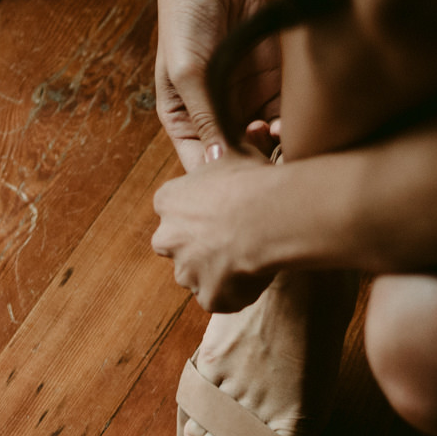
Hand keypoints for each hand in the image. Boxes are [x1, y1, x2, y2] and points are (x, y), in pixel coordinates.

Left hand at [151, 147, 279, 311]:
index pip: (173, 210)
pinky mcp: (209, 297)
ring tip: (250, 257)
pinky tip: (256, 276)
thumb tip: (236, 136)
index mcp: (168, 201)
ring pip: (197, 276)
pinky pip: (220, 299)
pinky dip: (235, 293)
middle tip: (231, 238)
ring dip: (216, 271)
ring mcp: (186, 272)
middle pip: (177, 246)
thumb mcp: (235, 154)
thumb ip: (225, 153)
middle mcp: (168, 238)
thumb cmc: (252, 182)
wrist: (268, 217)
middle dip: (197, 246)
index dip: (199, 212)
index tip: (222, 209)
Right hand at [153, 0, 280, 169]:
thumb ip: (204, 118)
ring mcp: (245, 101)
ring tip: (271, 135)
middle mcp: (216, 116)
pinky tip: (285, 125)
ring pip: (264, 142)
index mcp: (186, 121)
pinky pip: (284, 116)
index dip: (218, 177)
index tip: (235, 181)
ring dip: (271, 148)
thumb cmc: (184, 23)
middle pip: (237, 158)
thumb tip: (216, 163)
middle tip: (260, 158)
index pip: (201, 163)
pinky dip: (288, 127)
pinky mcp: (272, 84)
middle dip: (250, 165)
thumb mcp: (188, 74)